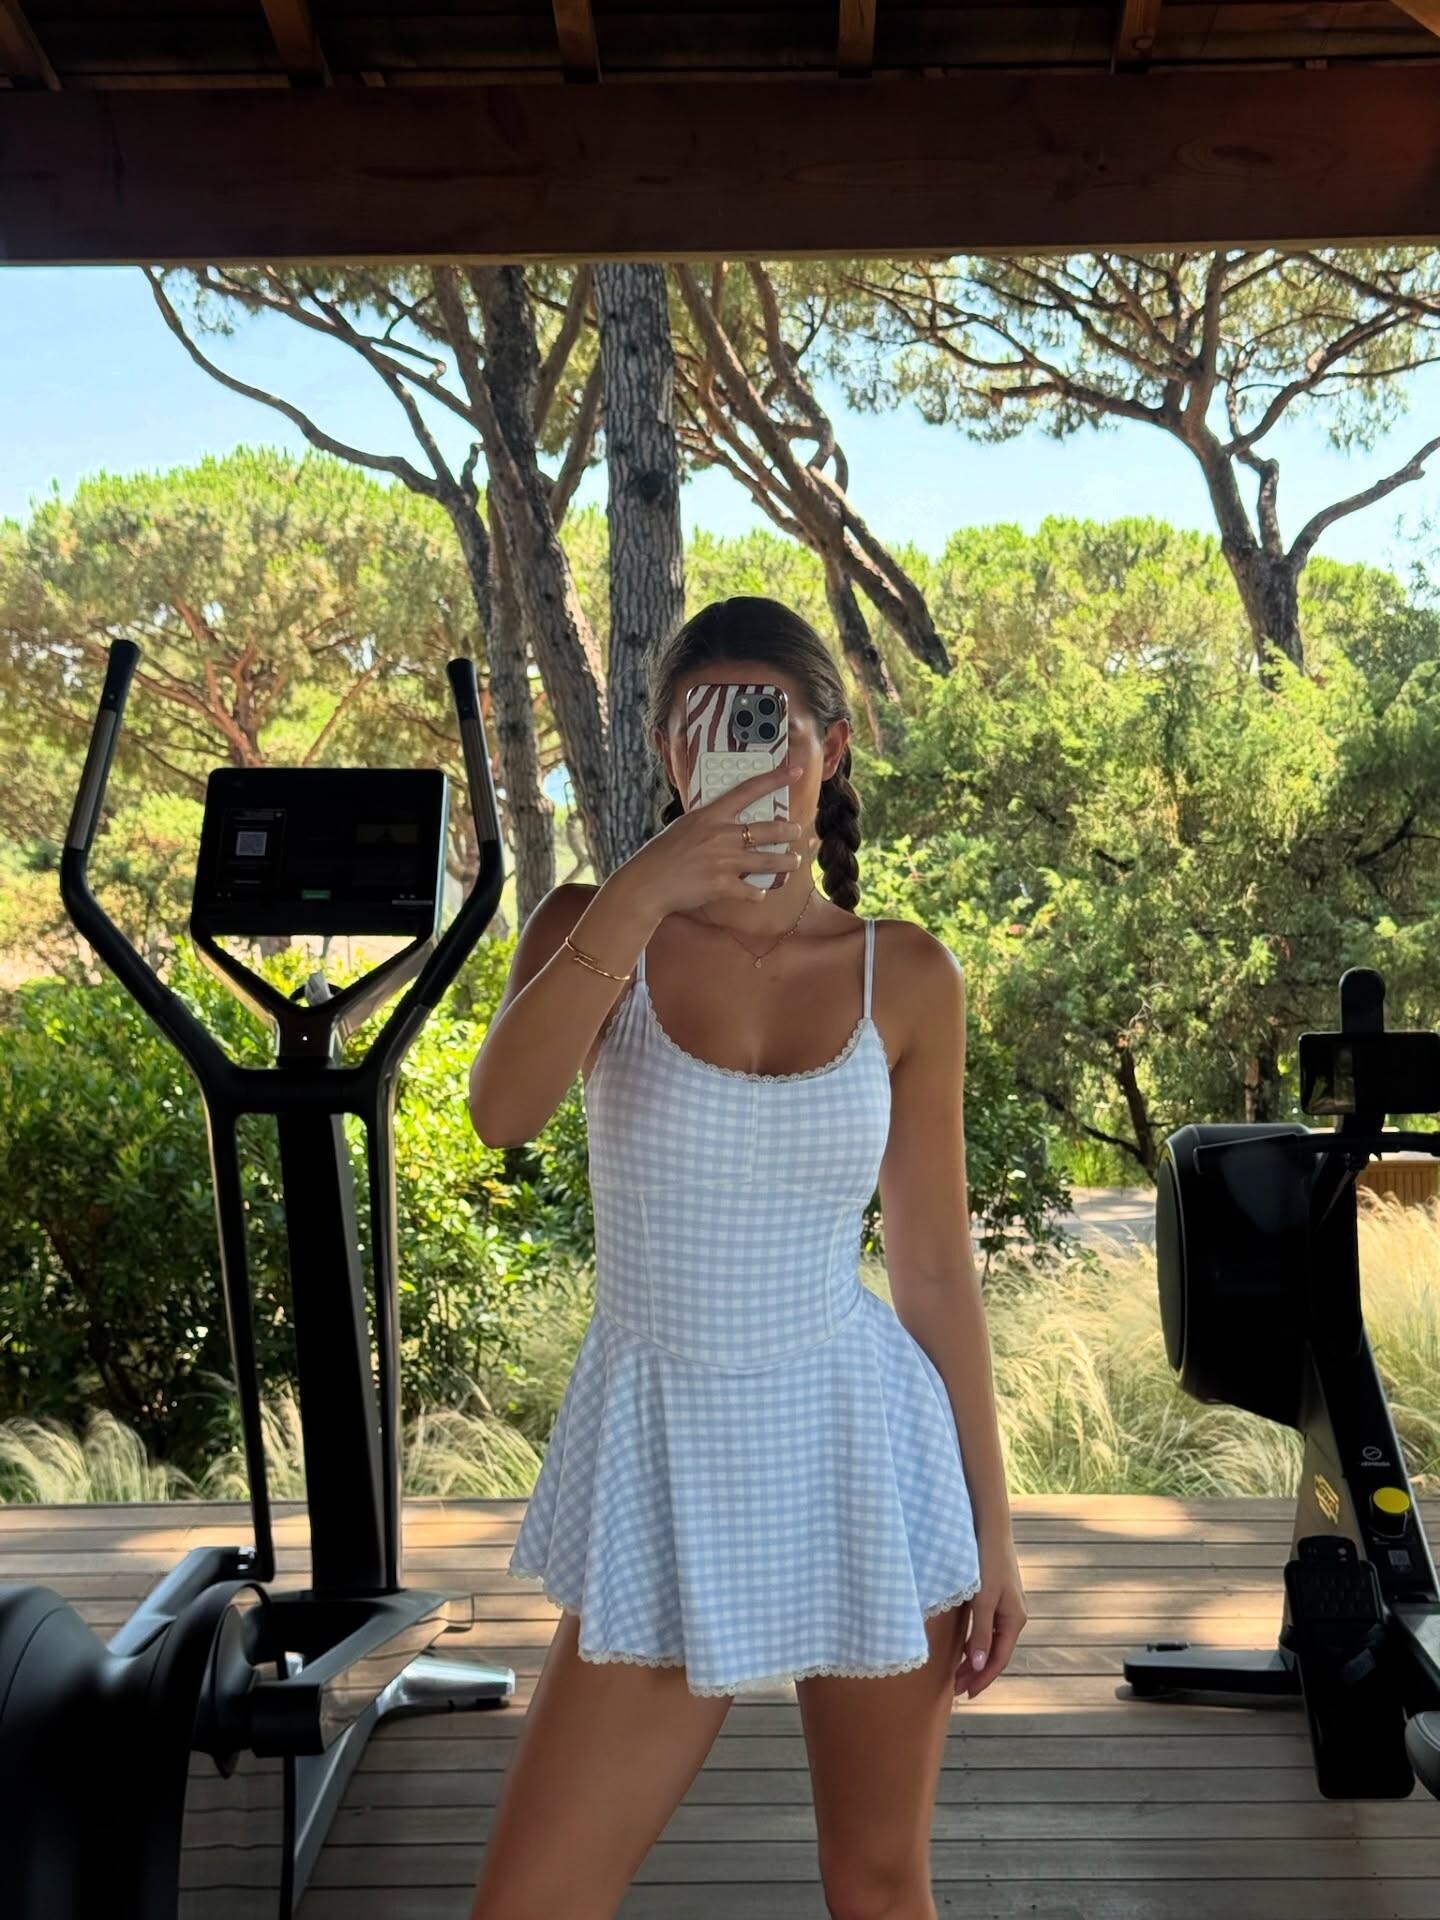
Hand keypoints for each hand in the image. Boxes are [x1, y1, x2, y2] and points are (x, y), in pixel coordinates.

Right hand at [614, 759, 819, 919]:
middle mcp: (721, 835)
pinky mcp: (722, 886)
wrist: (647, 882)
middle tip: (797, 832)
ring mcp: (724, 861)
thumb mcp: (685, 826)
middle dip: (790, 831)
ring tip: (793, 861)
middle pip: (770, 829)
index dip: (775, 779)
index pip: (749, 790)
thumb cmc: (664, 853)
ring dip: (787, 861)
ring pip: (770, 861)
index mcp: (711, 815)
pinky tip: (758, 892)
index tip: (796, 771)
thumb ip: (710, 821)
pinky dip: (758, 892)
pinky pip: (753, 890)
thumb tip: (731, 820)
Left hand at [953, 1531, 1027, 1699]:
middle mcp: (1013, 1615)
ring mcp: (1005, 1605)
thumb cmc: (987, 1561)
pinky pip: (986, 1627)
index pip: (998, 1659)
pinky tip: (963, 1645)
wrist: (989, 1526)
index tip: (965, 1694)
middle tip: (956, 1689)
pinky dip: (975, 1641)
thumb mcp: (983, 1599)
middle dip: (976, 1672)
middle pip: (995, 1653)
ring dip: (974, 1658)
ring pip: (990, 1641)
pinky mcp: (995, 1595)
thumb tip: (979, 1666)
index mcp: (1014, 1620)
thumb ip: (981, 1632)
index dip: (982, 1679)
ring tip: (957, 1672)